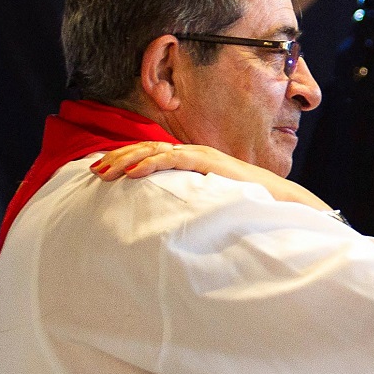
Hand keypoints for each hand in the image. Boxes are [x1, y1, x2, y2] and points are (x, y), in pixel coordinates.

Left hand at [90, 141, 333, 212]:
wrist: (281, 203)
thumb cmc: (248, 207)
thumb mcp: (209, 205)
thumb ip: (189, 205)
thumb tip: (163, 223)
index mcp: (193, 163)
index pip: (152, 156)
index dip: (125, 161)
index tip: (101, 173)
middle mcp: (195, 154)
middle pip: (148, 150)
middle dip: (118, 158)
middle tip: (93, 171)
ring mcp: (202, 155)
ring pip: (156, 151)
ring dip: (127, 160)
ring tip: (104, 171)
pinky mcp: (210, 162)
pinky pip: (174, 158)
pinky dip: (151, 162)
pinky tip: (132, 173)